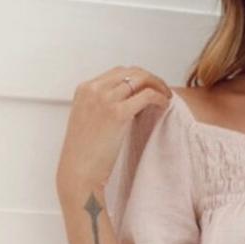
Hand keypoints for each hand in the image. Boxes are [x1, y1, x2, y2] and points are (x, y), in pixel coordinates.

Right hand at [56, 65, 171, 199]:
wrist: (78, 171)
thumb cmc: (84, 153)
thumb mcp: (87, 119)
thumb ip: (101, 105)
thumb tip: (127, 101)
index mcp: (84, 89)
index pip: (118, 72)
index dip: (138, 78)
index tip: (149, 86)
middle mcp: (94, 90)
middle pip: (130, 72)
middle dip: (150, 78)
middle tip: (162, 90)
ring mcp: (105, 100)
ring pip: (140, 80)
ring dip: (158, 86)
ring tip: (166, 97)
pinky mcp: (118, 113)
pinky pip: (147, 96)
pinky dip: (159, 97)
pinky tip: (164, 105)